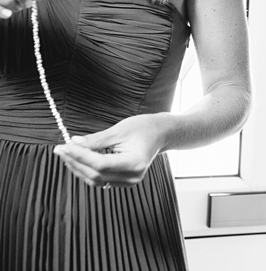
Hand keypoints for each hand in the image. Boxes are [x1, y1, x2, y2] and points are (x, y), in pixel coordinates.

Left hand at [53, 115, 167, 187]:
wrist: (160, 133)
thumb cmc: (143, 127)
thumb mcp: (119, 130)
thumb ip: (96, 140)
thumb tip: (73, 143)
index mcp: (134, 163)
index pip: (100, 164)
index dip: (80, 156)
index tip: (65, 146)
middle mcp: (131, 177)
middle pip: (96, 174)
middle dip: (75, 162)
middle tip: (60, 149)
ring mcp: (128, 182)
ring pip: (96, 180)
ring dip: (78, 168)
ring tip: (66, 154)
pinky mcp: (123, 181)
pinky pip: (101, 179)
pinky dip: (87, 171)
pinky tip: (78, 160)